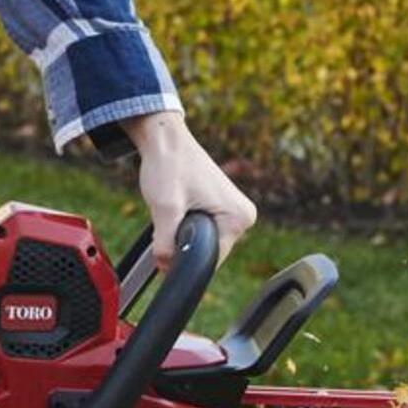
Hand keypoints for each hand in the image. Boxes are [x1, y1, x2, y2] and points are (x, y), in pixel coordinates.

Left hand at [113, 111, 256, 274]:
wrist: (164, 139)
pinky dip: (184, 225)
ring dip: (182, 233)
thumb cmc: (169, 165)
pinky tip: (178, 206)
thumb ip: (166, 244)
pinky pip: (202, 230)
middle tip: (169, 215)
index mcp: (239, 217)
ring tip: (174, 206)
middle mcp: (242, 216)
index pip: (211, 259)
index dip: (184, 257)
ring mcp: (233, 212)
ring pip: (202, 242)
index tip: (165, 241)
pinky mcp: (221, 209)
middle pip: (207, 251)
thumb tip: (166, 268)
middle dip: (183, 242)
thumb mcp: (164, 208)